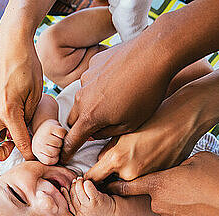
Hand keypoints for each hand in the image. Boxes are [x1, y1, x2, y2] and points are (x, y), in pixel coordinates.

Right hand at [0, 35, 42, 160]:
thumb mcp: (36, 95)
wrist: (11, 45)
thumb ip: (30, 118)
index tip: (34, 157)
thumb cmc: (27, 66)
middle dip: (0, 154)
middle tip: (14, 146)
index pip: (19, 142)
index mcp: (8, 110)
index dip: (29, 154)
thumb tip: (28, 135)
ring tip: (10, 135)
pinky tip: (5, 123)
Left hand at [31, 119, 66, 164]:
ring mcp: (44, 135)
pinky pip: (62, 134)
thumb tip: (58, 170)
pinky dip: (63, 133)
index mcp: (36, 152)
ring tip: (55, 138)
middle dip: (58, 149)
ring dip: (61, 141)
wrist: (43, 126)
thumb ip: (48, 161)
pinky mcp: (51, 126)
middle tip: (54, 145)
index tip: (53, 153)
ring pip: (60, 144)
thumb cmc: (45, 141)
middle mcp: (38, 143)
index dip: (55, 158)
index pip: (50, 161)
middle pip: (55, 152)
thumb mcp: (43, 154)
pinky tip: (58, 133)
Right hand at [61, 26, 174, 161]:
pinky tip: (118, 82)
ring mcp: (86, 78)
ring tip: (114, 102)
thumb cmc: (147, 93)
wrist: (154, 55)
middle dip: (81, 126)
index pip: (71, 139)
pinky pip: (90, 80)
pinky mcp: (94, 64)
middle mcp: (82, 97)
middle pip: (73, 118)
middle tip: (96, 128)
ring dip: (91, 104)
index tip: (64, 157)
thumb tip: (94, 133)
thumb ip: (107, 133)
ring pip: (82, 98)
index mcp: (90, 116)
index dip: (67, 151)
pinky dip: (98, 85)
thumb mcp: (130, 124)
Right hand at [61, 177, 115, 215]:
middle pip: (72, 194)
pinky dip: (87, 183)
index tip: (66, 186)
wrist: (115, 214)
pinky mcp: (96, 201)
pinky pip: (88, 187)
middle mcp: (81, 212)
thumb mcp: (86, 210)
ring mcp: (89, 207)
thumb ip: (77, 203)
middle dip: (74, 185)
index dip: (66, 192)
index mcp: (77, 214)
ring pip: (79, 190)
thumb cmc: (101, 210)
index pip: (67, 201)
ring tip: (82, 180)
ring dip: (80, 182)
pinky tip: (89, 182)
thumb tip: (66, 190)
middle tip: (77, 180)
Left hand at [85, 80, 218, 181]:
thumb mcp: (124, 130)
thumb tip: (101, 161)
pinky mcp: (160, 178)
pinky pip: (145, 178)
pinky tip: (151, 154)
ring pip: (128, 180)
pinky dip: (144, 171)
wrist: (185, 117)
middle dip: (110, 173)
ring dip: (128, 172)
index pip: (93, 178)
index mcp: (117, 159)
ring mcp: (147, 177)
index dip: (88, 178)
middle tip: (118, 157)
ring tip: (139, 151)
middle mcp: (131, 173)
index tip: (86, 176)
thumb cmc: (154, 117)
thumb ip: (108, 149)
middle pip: (111, 180)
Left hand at [108, 152, 218, 215]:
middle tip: (192, 187)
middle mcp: (161, 206)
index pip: (129, 185)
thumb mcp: (201, 158)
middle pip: (157, 198)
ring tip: (206, 201)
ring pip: (171, 213)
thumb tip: (179, 169)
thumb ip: (181, 164)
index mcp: (160, 184)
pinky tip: (209, 214)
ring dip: (182, 207)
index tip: (107, 188)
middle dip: (170, 193)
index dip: (118, 186)